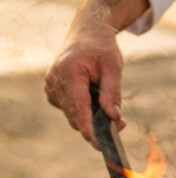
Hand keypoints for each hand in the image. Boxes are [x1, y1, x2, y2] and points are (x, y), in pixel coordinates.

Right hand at [44, 19, 124, 147]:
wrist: (86, 33)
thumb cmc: (101, 48)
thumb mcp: (113, 67)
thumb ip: (112, 93)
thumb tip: (113, 117)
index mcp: (69, 72)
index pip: (78, 107)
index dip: (89, 128)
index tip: (99, 144)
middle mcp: (55, 81)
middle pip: (76, 116)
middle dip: (97, 125)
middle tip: (121, 123)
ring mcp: (51, 87)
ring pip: (73, 116)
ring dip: (91, 119)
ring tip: (111, 111)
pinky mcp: (52, 92)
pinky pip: (69, 110)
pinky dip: (83, 111)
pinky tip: (94, 101)